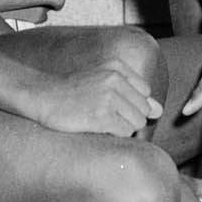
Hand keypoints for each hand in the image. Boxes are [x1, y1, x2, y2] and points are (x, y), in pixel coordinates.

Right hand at [23, 59, 162, 138]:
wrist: (42, 96)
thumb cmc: (74, 91)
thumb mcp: (104, 82)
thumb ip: (134, 94)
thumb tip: (159, 111)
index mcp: (118, 67)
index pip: (145, 92)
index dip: (132, 104)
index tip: (112, 105)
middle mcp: (116, 79)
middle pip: (144, 109)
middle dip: (129, 117)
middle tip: (105, 115)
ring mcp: (109, 98)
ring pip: (137, 122)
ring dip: (122, 127)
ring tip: (101, 120)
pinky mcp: (101, 116)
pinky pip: (125, 132)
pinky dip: (115, 134)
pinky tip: (97, 127)